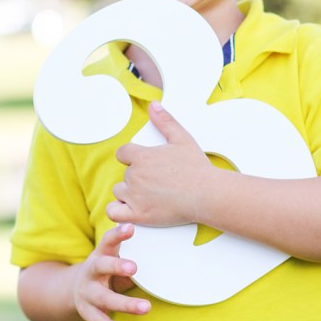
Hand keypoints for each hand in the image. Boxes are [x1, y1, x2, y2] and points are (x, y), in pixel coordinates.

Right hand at [72, 223, 150, 320]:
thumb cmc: (105, 271)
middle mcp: (90, 273)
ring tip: (146, 307)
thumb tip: (164, 258)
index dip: (117, 234)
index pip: (107, 242)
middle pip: (100, 267)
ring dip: (125, 304)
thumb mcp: (113, 260)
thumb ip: (131, 259)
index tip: (130, 228)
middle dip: (116, 267)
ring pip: (104, 299)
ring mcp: (87, 295)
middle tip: (135, 268)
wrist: (74, 291)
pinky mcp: (89, 314)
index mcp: (98, 256)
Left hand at [106, 102, 211, 226]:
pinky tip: (129, 209)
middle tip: (156, 182)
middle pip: (125, 174)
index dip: (131, 158)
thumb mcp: (182, 138)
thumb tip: (153, 105)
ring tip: (148, 196)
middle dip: (136, 177)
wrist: (207, 194)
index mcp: (142, 156)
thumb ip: (165, 121)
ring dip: (129, 194)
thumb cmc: (197, 168)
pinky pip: (114, 212)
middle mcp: (135, 175)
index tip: (143, 164)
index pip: (123, 154)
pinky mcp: (138, 214)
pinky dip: (117, 211)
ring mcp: (135, 196)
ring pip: (119, 192)